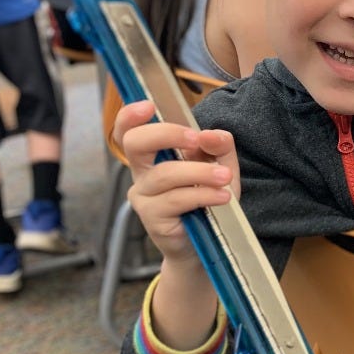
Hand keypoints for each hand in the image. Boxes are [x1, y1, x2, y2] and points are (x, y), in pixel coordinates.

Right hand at [114, 100, 239, 264]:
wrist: (205, 247)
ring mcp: (143, 197)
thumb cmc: (207, 202)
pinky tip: (223, 197)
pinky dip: (203, 195)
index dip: (130, 116)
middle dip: (167, 134)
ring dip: (200, 172)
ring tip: (225, 177)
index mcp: (152, 156)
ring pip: (165, 174)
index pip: (128, 131)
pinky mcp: (152, 218)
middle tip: (196, 138)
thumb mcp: (220, 168)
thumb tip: (211, 134)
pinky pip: (177, 200)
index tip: (149, 106)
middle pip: (135, 144)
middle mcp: (141, 174)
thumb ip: (218, 147)